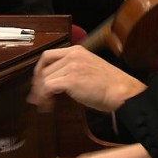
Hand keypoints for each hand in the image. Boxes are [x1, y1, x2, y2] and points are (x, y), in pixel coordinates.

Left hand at [27, 45, 146, 111]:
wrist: (122, 92)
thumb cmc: (111, 86)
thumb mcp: (91, 69)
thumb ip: (74, 70)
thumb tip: (58, 82)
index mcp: (77, 51)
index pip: (48, 56)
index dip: (40, 70)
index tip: (37, 81)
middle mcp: (73, 55)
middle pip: (44, 68)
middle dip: (37, 84)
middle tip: (36, 96)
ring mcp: (71, 66)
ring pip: (45, 79)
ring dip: (40, 94)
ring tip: (42, 104)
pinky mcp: (70, 79)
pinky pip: (48, 88)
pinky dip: (44, 98)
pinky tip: (47, 106)